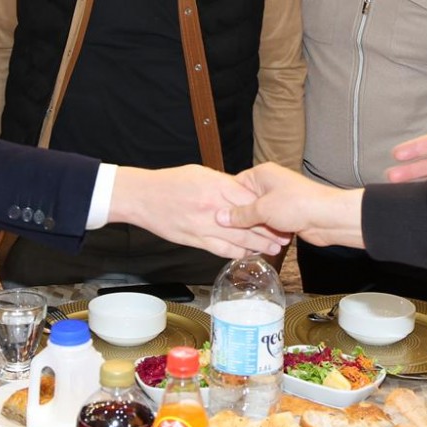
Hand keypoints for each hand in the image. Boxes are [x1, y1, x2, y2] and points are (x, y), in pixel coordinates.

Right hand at [110, 165, 289, 260]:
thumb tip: (241, 188)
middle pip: (249, 220)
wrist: (142, 197)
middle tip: (284, 236)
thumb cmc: (169, 182)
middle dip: (269, 230)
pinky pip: (221, 249)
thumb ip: (222, 182)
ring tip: (273, 249)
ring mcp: (204, 225)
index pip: (250, 198)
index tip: (280, 211)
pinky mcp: (195, 239)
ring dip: (258, 245)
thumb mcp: (199, 172)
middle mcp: (213, 206)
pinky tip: (247, 254)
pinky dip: (236, 253)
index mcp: (216, 186)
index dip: (268, 207)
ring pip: (238, 238)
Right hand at [225, 163, 364, 248]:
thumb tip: (220, 217)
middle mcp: (268, 184)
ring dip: (254, 229)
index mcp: (261, 175)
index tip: (215, 217)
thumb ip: (240, 214)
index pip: (235, 186)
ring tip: (244, 241)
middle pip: (245, 203)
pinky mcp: (286, 214)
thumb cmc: (298, 204)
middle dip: (240, 219)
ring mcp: (278, 200)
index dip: (225, 203)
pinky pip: (269, 224)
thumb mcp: (262, 210)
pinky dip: (266, 233)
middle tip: (227, 232)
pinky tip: (260, 244)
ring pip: (257, 216)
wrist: (327, 218)